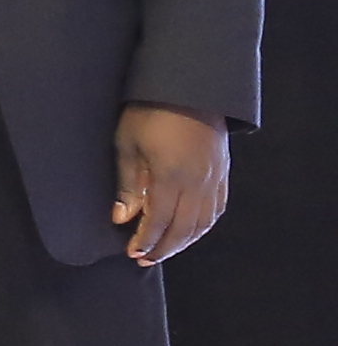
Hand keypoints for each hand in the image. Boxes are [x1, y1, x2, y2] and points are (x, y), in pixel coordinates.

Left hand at [110, 102, 233, 266]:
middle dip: (164, 247)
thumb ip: (128, 185)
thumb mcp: (128, 145)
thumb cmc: (148, 111)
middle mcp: (198, 183)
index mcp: (172, 177)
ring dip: (185, 241)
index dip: (146, 241)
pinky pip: (217, 208)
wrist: (188, 86)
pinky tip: (191, 231)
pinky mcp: (224, 172)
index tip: (132, 253)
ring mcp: (215, 178)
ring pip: (204, 222)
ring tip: (164, 250)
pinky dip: (204, 225)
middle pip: (184, 228)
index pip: (159, 221)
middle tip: (145, 259)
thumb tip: (121, 219)